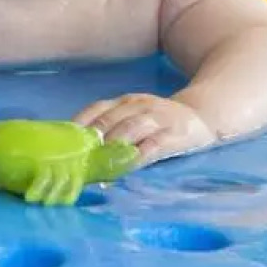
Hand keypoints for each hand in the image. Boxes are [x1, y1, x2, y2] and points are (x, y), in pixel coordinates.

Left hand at [74, 93, 217, 165]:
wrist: (204, 114)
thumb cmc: (159, 122)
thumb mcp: (135, 117)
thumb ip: (111, 129)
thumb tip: (79, 151)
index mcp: (125, 102)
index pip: (97, 109)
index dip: (79, 123)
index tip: (62, 141)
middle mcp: (138, 106)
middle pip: (110, 120)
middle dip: (92, 137)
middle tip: (75, 155)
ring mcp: (157, 118)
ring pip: (130, 129)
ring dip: (112, 145)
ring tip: (97, 161)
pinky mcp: (174, 134)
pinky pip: (154, 145)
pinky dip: (140, 155)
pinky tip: (128, 165)